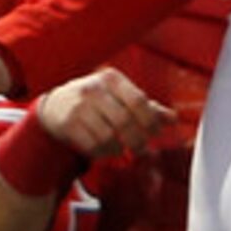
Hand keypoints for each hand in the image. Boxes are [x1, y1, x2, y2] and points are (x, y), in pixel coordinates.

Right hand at [34, 67, 172, 158]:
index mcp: (111, 78)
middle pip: (125, 121)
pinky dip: (103, 152)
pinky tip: (105, 149)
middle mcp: (93, 89)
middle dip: (137, 140)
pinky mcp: (67, 123)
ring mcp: (79, 106)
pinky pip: (92, 145)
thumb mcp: (120, 96)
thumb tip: (174, 119)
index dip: (151, 120)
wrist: (56, 104)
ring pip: (108, 136)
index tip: (155, 132)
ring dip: (119, 148)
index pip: (138, 100)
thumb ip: (148, 107)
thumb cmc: (95, 100)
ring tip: (121, 148)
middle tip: (142, 148)